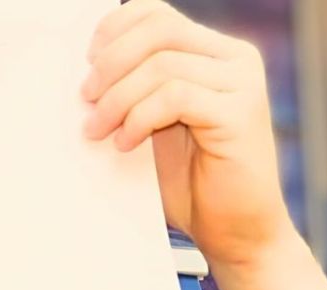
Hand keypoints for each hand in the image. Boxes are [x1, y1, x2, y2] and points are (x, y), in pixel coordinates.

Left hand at [80, 0, 298, 268]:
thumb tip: (84, 72)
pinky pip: (175, 97)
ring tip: (98, 130)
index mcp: (214, 54)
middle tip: (86, 99)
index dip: (115, 29)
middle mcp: (234, 59)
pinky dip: (139, 117)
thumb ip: (136, 91)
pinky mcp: (241, 113)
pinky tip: (125, 142)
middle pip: (158, 31)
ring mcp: (242, 83)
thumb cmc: (192, 183)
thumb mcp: (155, 125)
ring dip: (118, 98)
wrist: (235, 231)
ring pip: (162, 65)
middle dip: (111, 63)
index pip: (157, 14)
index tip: (87, 62)